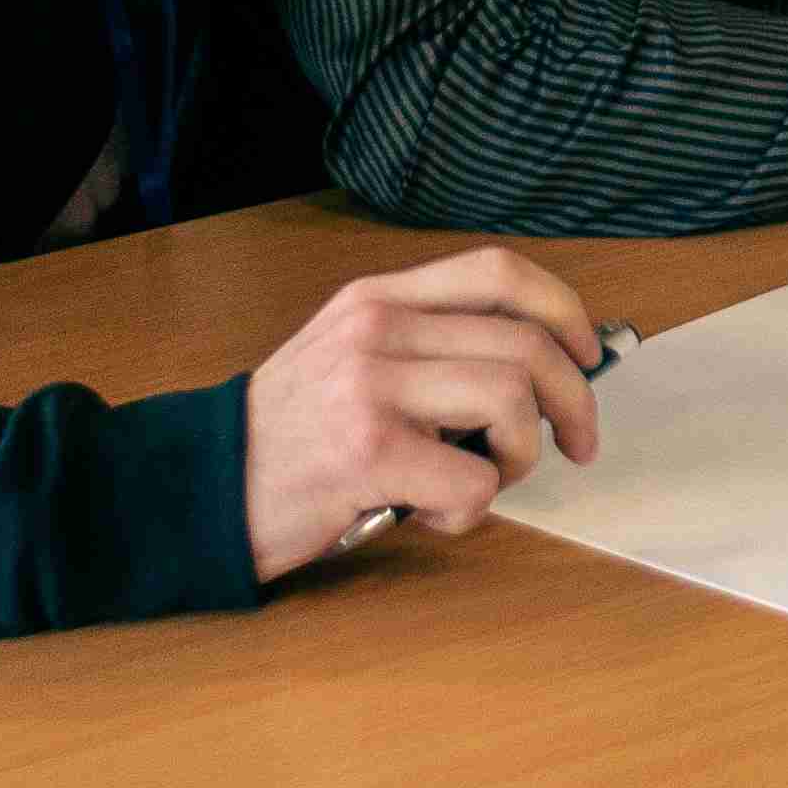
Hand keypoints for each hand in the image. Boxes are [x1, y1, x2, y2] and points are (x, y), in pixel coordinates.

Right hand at [243, 246, 611, 577]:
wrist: (198, 486)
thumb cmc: (290, 436)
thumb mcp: (351, 357)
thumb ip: (428, 347)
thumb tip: (544, 366)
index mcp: (379, 299)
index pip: (500, 272)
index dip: (565, 310)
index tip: (589, 355)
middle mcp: (376, 328)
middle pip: (526, 343)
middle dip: (575, 400)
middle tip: (578, 443)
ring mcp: (369, 386)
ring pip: (511, 399)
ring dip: (521, 455)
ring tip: (488, 479)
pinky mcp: (366, 452)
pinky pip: (473, 480)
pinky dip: (473, 511)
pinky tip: (434, 515)